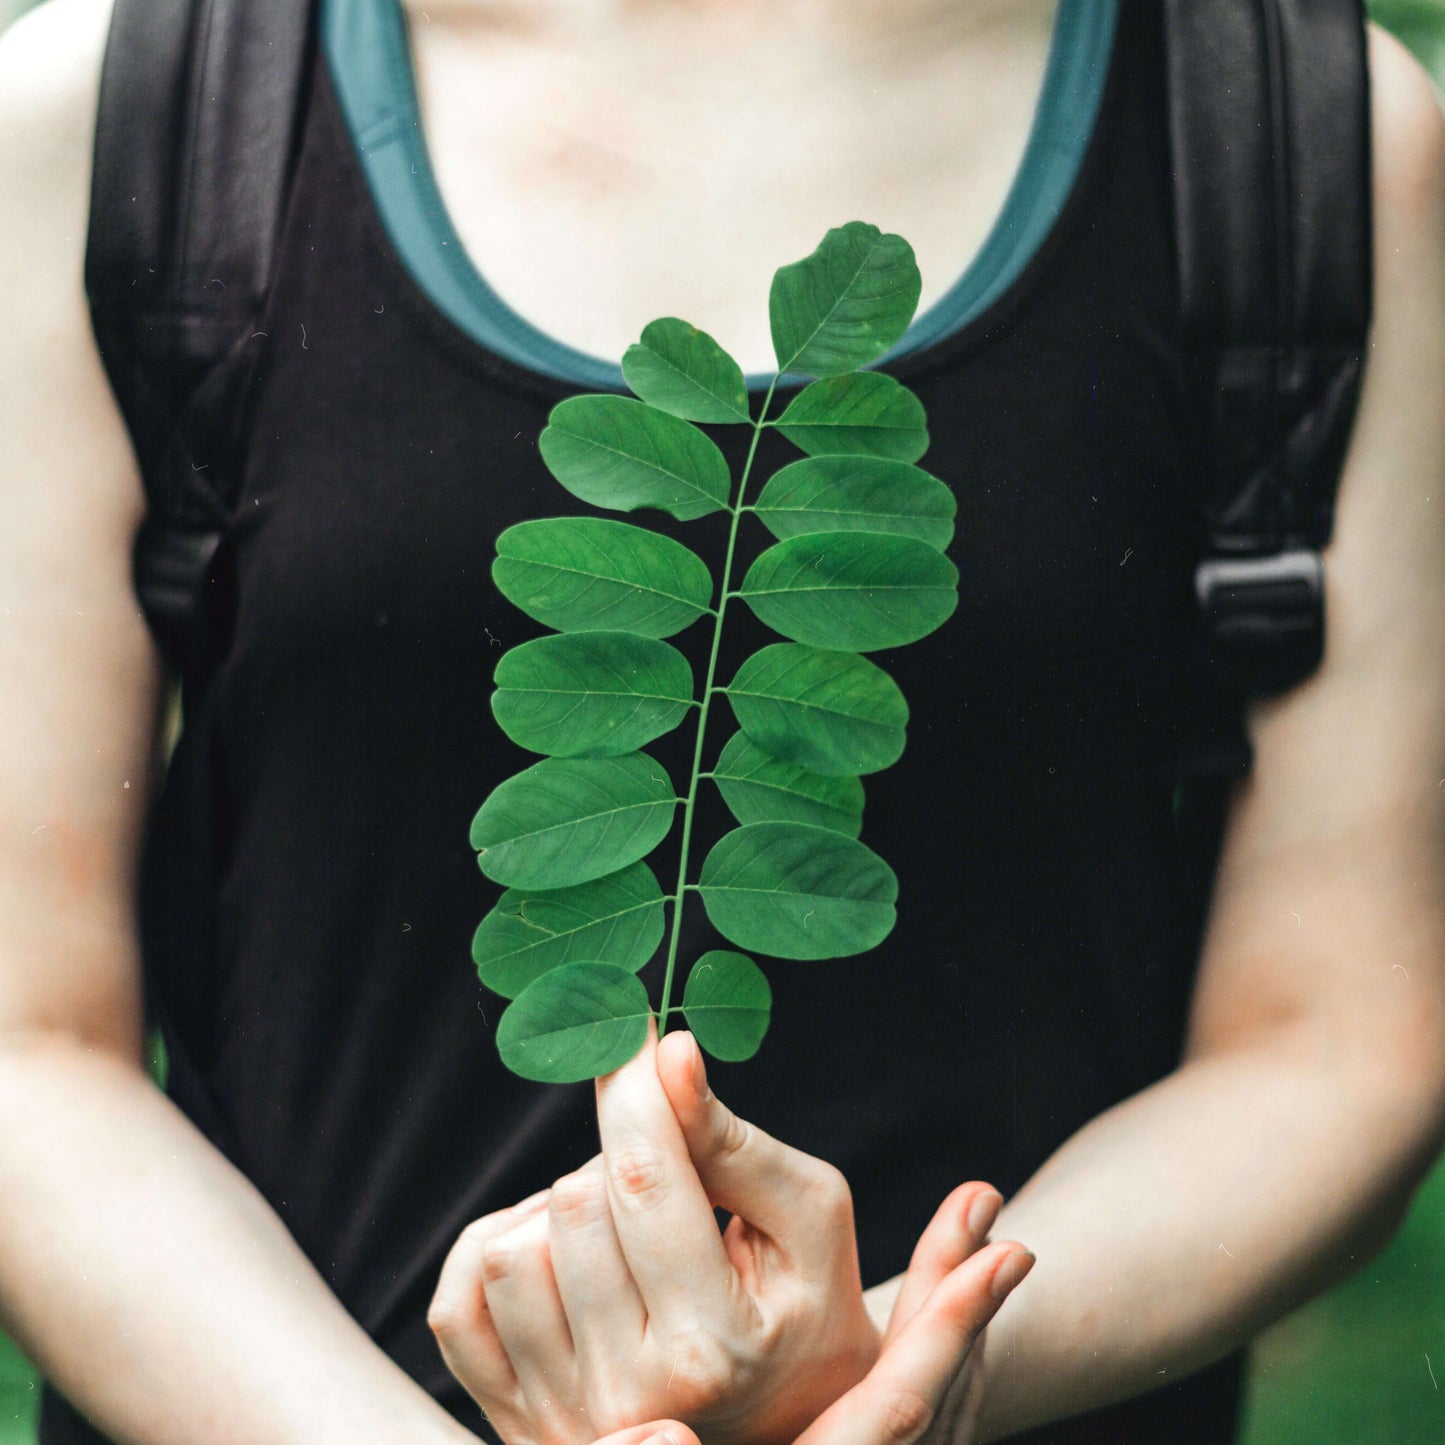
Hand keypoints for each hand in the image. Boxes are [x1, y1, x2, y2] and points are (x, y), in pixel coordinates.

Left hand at [430, 1028, 1023, 1444]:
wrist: (785, 1423)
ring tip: (625, 1228)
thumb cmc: (804, 1303)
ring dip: (563, 1208)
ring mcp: (562, 1418)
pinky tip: (562, 1254)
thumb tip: (669, 1054)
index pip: (645, 1180)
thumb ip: (734, 1139)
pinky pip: (458, 1301)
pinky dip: (501, 1248)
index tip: (627, 1021)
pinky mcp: (512, 1421)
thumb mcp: (809, 1214)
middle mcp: (631, 1399)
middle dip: (619, 1157)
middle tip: (670, 1176)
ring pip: (512, 1248)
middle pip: (572, 1202)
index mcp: (715, 1347)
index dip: (631, 1087)